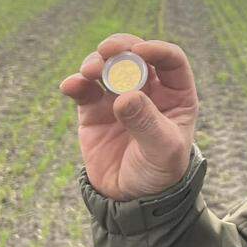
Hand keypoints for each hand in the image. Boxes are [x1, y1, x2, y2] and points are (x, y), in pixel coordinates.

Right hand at [59, 33, 199, 200]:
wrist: (132, 200)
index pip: (170, 60)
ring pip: (107, 67)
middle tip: (108, 50)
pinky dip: (76, 83)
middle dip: (121, 47)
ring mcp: (119, 97)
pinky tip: (71, 85)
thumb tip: (125, 96)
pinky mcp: (93, 111)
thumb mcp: (162, 150)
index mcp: (176, 94)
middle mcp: (148, 90)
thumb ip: (146, 123)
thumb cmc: (159, 172)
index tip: (140, 50)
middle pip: (135, 54)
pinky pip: (84, 90)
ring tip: (90, 72)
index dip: (157, 49)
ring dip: (97, 62)